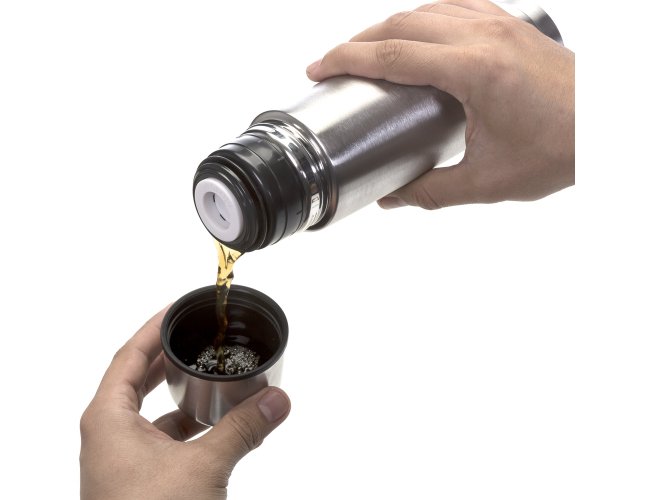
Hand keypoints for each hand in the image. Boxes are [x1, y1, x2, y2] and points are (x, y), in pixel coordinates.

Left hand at [80, 307, 290, 499]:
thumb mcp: (203, 467)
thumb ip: (243, 428)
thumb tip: (276, 399)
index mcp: (107, 420)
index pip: (128, 355)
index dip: (153, 327)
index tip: (178, 308)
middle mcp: (109, 436)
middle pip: (137, 378)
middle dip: (169, 356)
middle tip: (196, 335)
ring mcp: (123, 459)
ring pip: (152, 410)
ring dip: (180, 393)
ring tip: (210, 375)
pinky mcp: (140, 480)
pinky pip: (163, 438)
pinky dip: (187, 425)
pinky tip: (213, 424)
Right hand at [306, 0, 574, 209]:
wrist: (610, 127)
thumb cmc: (562, 148)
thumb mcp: (488, 181)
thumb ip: (432, 191)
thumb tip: (393, 197)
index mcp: (476, 70)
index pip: (393, 54)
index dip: (347, 59)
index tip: (319, 68)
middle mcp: (484, 35)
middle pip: (400, 24)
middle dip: (356, 42)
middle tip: (331, 64)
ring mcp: (498, 23)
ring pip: (424, 10)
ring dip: (387, 28)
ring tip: (364, 53)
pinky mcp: (508, 24)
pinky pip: (451, 7)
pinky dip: (421, 18)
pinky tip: (413, 36)